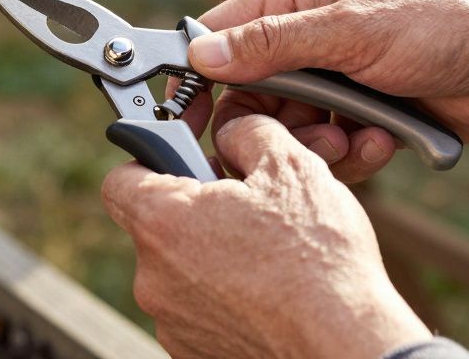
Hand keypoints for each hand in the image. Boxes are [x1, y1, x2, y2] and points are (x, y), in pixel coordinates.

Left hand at [102, 114, 430, 358]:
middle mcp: (154, 276)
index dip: (150, 162)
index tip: (184, 159)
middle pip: (156, 225)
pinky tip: (267, 289)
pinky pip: (198, 308)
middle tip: (243, 205)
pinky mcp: (193, 350)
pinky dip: (225, 295)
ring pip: (180, 269)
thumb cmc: (319, 260)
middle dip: (195, 210)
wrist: (347, 344)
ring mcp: (171, 320)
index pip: (120, 179)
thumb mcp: (290, 166)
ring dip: (212, 254)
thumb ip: (248, 133)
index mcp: (163, 221)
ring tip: (265, 253)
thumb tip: (235, 132)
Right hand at [177, 0, 468, 181]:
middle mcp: (307, 39)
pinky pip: (329, 150)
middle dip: (270, 125)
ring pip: (289, 130)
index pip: (220, 36)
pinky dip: (350, 156)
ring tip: (352, 142)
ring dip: (315, 146)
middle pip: (250, 94)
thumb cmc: (442, 22)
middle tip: (297, 140)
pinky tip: (381, 145)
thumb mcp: (350, 30)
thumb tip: (198, 53)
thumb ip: (272, 43)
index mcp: (295, 0)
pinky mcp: (362, 118)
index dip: (197, 75)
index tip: (182, 116)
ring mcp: (335, 81)